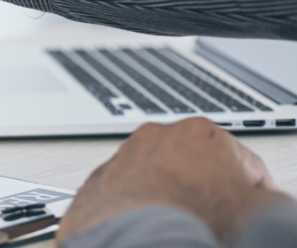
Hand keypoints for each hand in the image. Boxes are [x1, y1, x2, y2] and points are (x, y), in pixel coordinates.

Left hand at [57, 117, 290, 244]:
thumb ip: (273, 204)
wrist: (132, 241)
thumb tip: (273, 206)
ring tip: (178, 229)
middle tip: (215, 222)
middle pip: (196, 168)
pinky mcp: (98, 182)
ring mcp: (123, 157)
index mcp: (202, 133)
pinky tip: (148, 231)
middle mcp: (157, 136)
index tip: (254, 212)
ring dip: (170, 200)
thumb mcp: (258, 214)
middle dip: (207, 193)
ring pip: (158, 180)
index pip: (244, 164)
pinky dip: (137, 211)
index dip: (255, 194)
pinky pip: (126, 196)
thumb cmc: (191, 220)